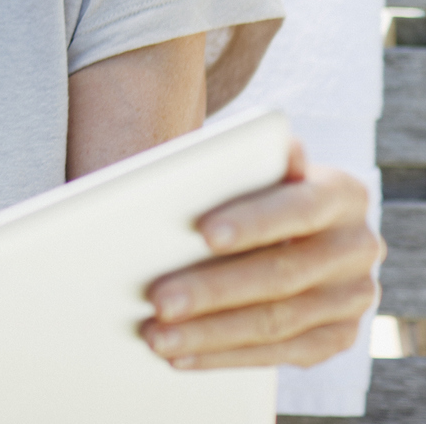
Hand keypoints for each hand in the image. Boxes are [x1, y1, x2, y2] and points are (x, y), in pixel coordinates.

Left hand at [142, 140, 382, 367]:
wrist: (281, 226)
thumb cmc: (248, 188)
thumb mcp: (250, 166)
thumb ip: (241, 162)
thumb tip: (216, 158)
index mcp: (340, 193)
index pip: (299, 208)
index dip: (253, 221)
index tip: (204, 233)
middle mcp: (356, 246)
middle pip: (282, 274)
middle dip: (214, 290)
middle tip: (159, 301)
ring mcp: (352, 297)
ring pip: (278, 322)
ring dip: (210, 333)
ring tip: (157, 335)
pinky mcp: (338, 336)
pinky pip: (280, 354)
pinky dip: (224, 356)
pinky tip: (181, 354)